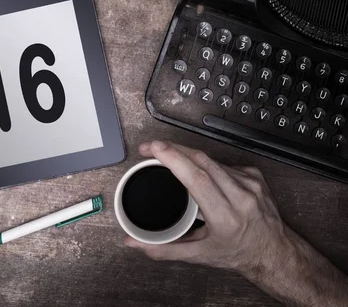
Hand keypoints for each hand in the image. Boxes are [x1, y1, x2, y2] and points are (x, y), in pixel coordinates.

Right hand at [124, 140, 285, 276]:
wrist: (274, 252)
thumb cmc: (237, 253)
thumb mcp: (198, 256)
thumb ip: (161, 248)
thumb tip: (131, 242)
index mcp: (226, 217)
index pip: (198, 179)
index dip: (174, 159)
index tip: (154, 149)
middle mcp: (241, 196)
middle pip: (201, 161)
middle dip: (171, 149)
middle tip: (150, 148)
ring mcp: (250, 183)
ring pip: (210, 159)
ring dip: (185, 153)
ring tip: (165, 155)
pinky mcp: (254, 175)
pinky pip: (222, 162)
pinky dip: (204, 163)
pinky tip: (195, 169)